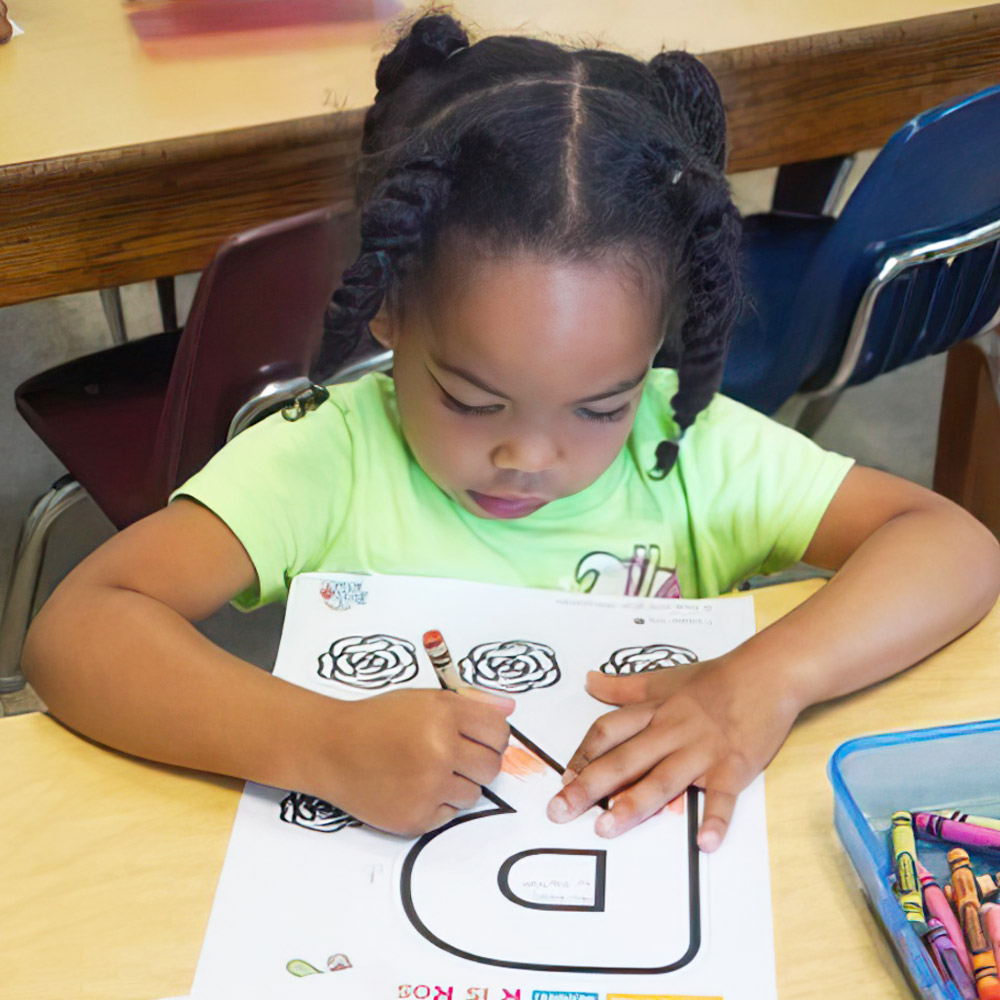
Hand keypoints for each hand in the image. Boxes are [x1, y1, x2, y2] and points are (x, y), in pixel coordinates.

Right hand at [314, 687, 513, 836]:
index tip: (480, 739)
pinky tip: (413, 787)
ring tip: (425, 770)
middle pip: (491, 766)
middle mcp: (440, 750)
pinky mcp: (416, 817)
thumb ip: (472, 702)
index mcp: (444, 715)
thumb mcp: (424, 699)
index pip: (499, 732)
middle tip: (452, 755)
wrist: (331, 749)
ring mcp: (429, 787)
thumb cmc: (377, 721)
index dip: (492, 736)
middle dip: (477, 761)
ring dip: (457, 784)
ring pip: (473, 793)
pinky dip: (437, 803)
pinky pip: (450, 814)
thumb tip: (510, 708)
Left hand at [546, 657, 798, 850]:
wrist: (766, 673)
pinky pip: (723, 796)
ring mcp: (701, 750)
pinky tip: (705, 841)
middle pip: (623, 760)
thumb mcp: (663, 679)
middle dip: (589, 787)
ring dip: (634, 805)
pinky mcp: (734, 766)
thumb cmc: (715, 679)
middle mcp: (671, 732)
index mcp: (653, 712)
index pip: (607, 733)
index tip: (563, 779)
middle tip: (560, 811)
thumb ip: (624, 687)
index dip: (582, 756)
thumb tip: (589, 680)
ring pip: (662, 779)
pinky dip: (715, 819)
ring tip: (607, 828)